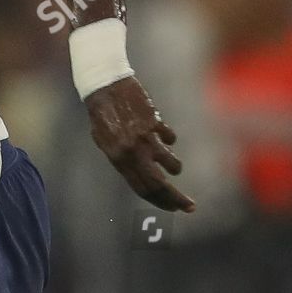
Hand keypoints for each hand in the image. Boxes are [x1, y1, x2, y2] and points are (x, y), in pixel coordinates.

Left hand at [86, 76, 195, 213]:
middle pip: (158, 184)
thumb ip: (123, 160)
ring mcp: (144, 137)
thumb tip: (143, 177)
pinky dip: (170, 142)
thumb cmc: (102, 115)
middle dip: (175, 198)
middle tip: (189, 206)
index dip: (158, 201)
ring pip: (170, 164)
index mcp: (118, 159)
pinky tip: (167, 141)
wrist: (104, 84)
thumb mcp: (105, 142)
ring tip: (174, 167)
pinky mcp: (154, 121)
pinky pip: (169, 138)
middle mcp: (132, 151)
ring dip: (175, 167)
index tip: (172, 208)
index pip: (142, 189)